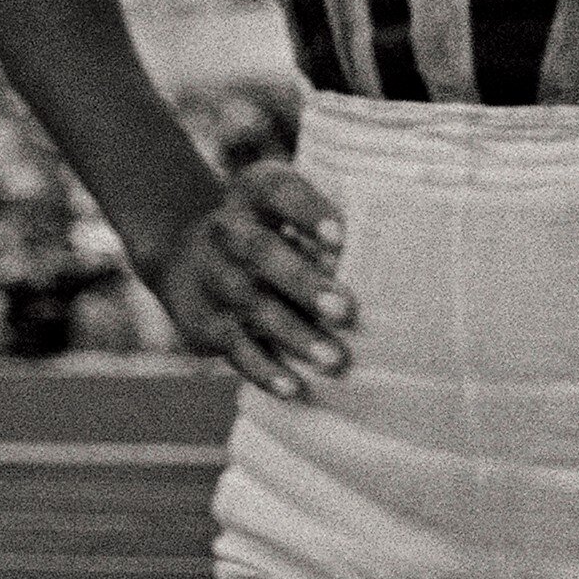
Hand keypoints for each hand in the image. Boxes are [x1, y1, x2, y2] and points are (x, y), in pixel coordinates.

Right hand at [154, 160, 355, 400]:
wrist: (186, 260)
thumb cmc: (266, 231)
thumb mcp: (283, 208)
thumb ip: (323, 224)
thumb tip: (392, 256)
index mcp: (251, 192)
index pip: (277, 191)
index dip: (307, 211)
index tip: (341, 236)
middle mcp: (226, 231)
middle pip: (261, 252)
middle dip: (303, 281)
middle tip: (345, 309)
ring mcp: (212, 278)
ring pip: (251, 306)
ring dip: (294, 334)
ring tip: (334, 360)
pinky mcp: (203, 323)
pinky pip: (235, 348)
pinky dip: (264, 370)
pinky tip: (294, 387)